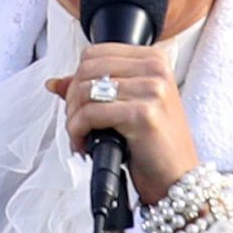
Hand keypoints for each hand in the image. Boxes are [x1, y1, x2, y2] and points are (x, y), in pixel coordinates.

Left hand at [46, 42, 199, 205]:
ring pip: (85, 90)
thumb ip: (95, 89)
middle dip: (72, 99)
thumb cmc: (156, 146)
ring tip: (80, 136)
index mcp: (154, 60)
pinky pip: (91, 114)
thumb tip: (54, 83)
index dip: (76, 79)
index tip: (78, 104)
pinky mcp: (143, 114)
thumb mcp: (128, 107)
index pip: (95, 53)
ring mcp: (152, 90)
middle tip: (76, 124)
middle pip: (87, 69)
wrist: (178, 179)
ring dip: (73, 118)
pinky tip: (84, 145)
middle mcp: (156, 70)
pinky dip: (78, 131)